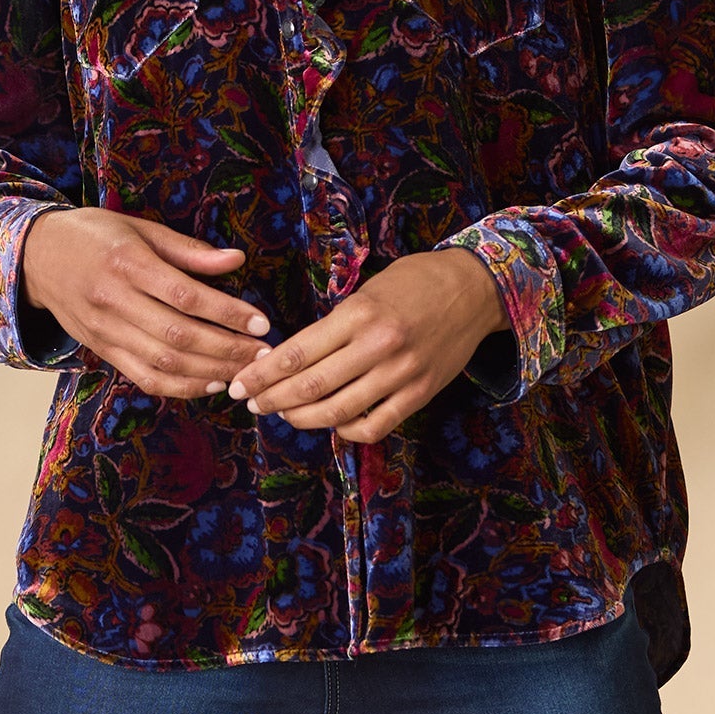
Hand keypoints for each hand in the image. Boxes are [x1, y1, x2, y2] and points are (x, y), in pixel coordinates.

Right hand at [21, 208, 273, 398]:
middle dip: (228, 349)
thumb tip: (237, 260)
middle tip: (264, 354)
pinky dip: (181, 387)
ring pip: (164, 363)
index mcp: (128, 263)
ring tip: (246, 371)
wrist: (36, 256)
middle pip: (179, 336)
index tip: (260, 322)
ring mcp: (106, 331)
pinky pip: (144, 378)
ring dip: (211, 372)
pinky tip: (210, 383)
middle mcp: (115, 301)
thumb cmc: (95, 235)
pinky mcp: (102, 350)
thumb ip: (188, 250)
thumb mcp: (141, 228)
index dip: (226, 312)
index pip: (185, 296)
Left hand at [226, 249, 507, 442]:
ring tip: (283, 414)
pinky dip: (347, 431)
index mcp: (359, 313)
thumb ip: (334, 325)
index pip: (298, 352)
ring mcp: (401, 374)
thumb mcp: (367, 290)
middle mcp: (378, 345)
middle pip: (311, 386)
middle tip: (251, 403)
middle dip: (272, 399)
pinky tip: (334, 423)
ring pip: (338, 411)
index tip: (240, 383)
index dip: (263, 374)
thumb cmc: (413, 282)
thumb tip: (291, 357)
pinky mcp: (421, 394)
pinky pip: (375, 426)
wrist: (473, 289)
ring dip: (302, 418)